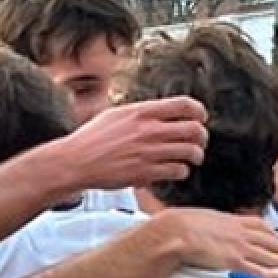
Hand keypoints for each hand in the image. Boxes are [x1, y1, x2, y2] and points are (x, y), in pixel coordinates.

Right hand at [53, 97, 207, 190]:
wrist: (76, 161)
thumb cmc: (91, 139)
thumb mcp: (115, 115)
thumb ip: (139, 113)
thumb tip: (158, 113)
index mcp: (142, 112)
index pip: (185, 105)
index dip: (199, 112)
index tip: (200, 119)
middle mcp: (149, 130)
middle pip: (194, 130)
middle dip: (201, 137)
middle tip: (198, 143)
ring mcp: (149, 152)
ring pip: (190, 152)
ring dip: (195, 156)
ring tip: (190, 159)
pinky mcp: (146, 172)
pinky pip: (178, 171)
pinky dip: (181, 172)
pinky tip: (175, 171)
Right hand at [156, 208, 277, 277]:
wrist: (179, 232)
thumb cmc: (184, 223)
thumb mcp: (203, 216)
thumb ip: (212, 221)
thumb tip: (209, 223)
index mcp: (231, 220)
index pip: (258, 224)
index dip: (270, 231)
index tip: (276, 234)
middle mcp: (239, 233)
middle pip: (267, 239)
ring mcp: (239, 247)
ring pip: (266, 254)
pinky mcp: (234, 262)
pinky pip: (257, 269)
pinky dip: (270, 273)